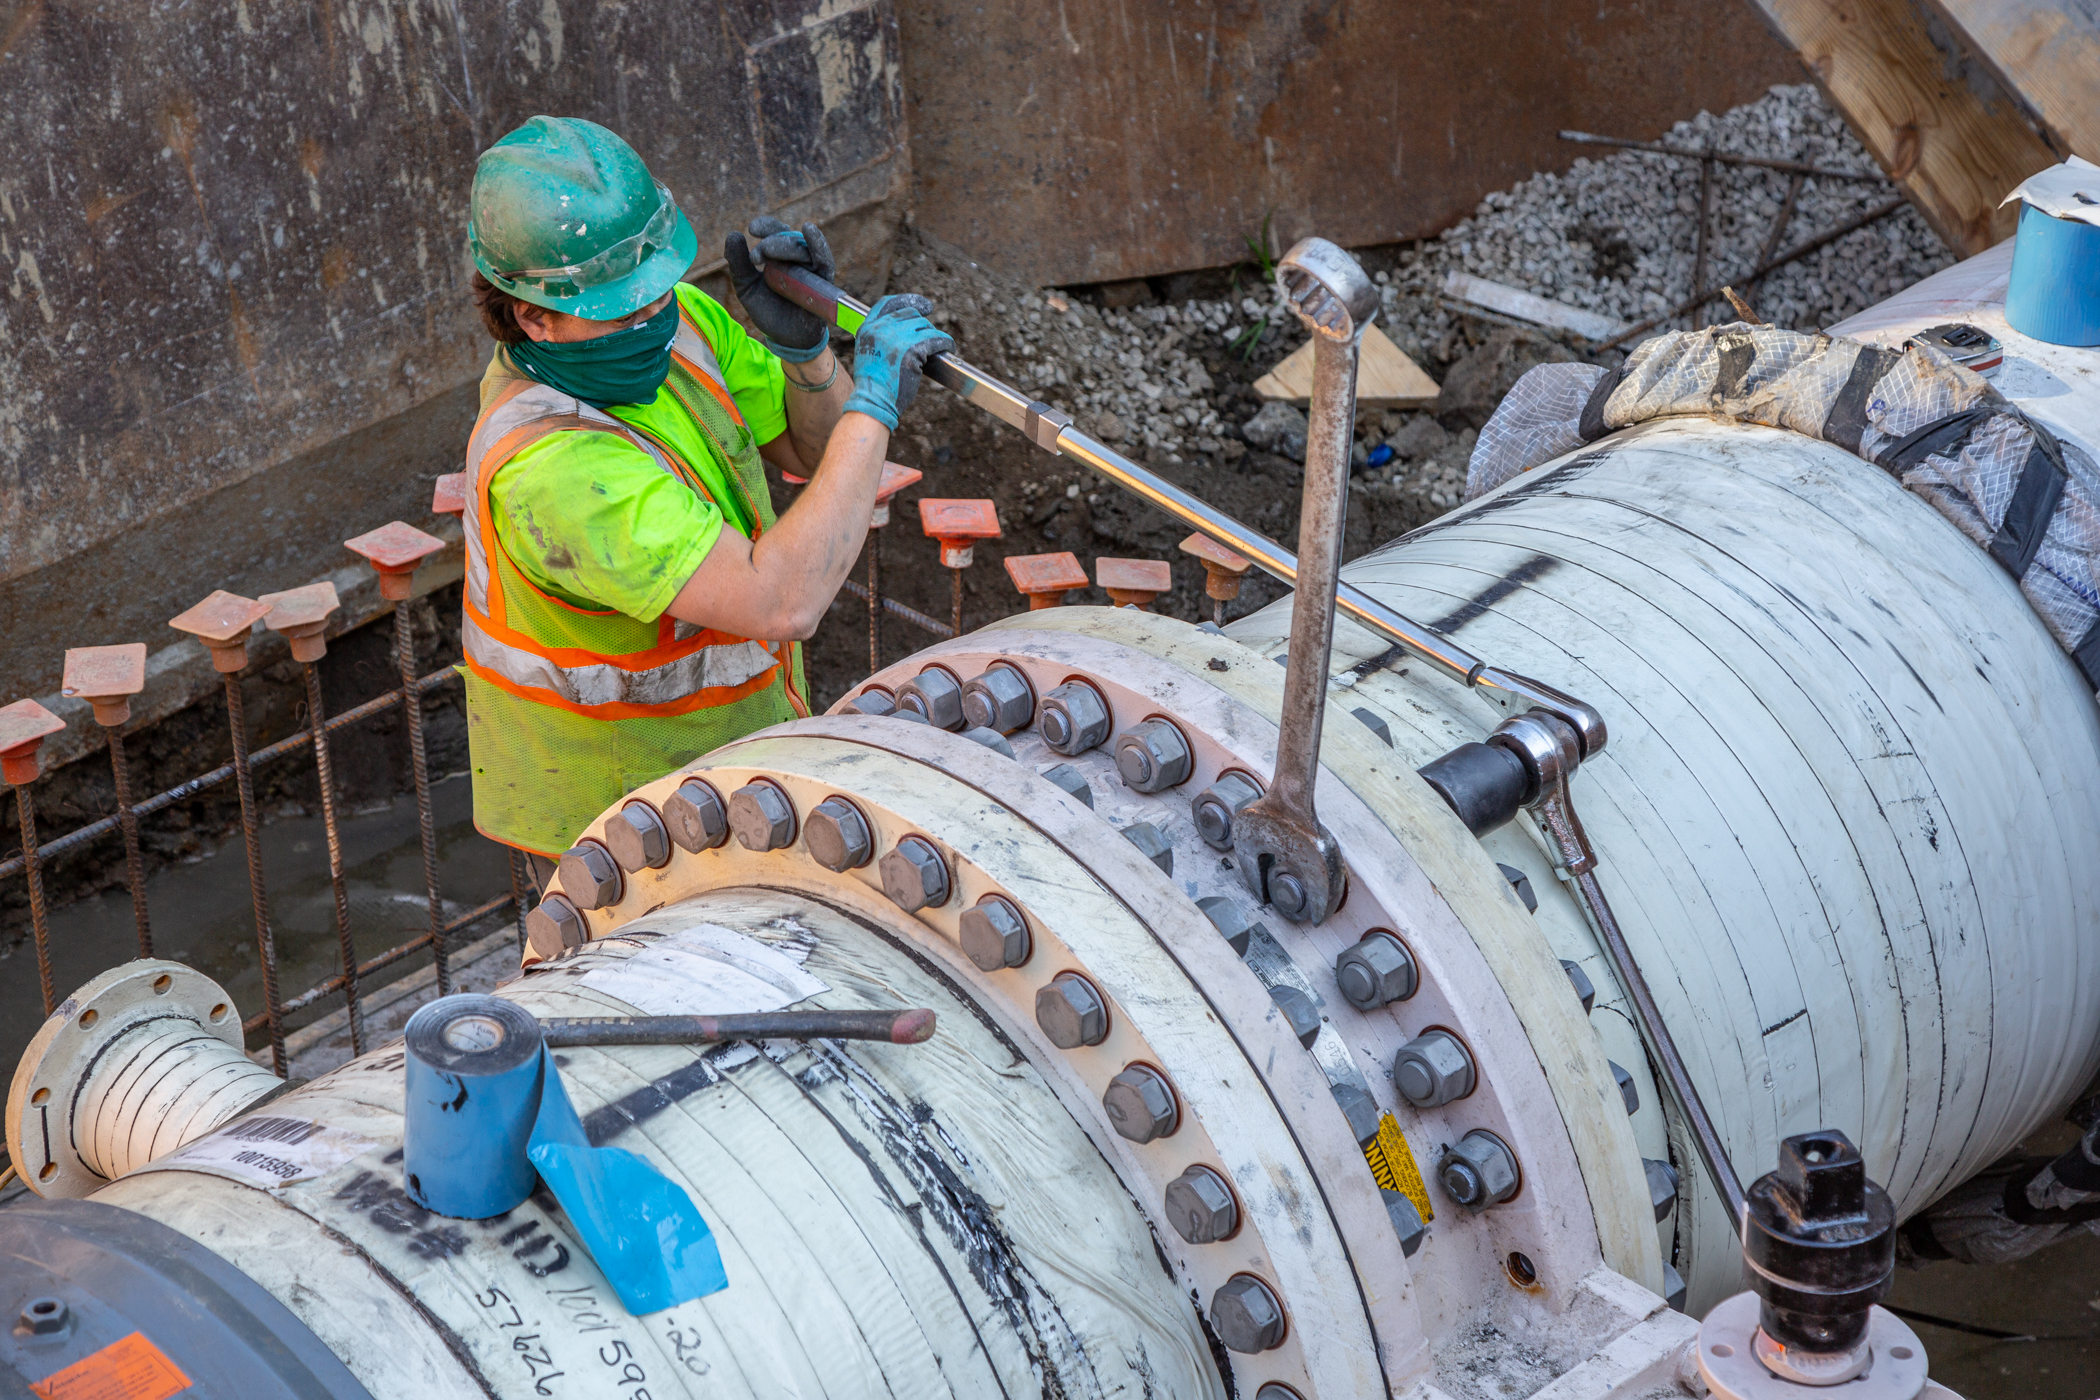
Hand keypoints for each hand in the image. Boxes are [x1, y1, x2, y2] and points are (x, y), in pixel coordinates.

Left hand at [723, 216, 835, 361]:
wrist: (786, 339)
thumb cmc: (769, 311)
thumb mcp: (746, 287)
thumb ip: (738, 263)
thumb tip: (733, 234)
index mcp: (779, 256)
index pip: (775, 231)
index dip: (766, 226)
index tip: (752, 229)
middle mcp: (797, 259)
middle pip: (788, 238)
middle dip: (771, 242)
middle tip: (756, 257)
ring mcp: (811, 269)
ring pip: (802, 247)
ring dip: (785, 246)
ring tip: (767, 254)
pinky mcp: (823, 281)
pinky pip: (823, 260)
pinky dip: (818, 244)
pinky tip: (809, 230)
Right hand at [840, 295, 953, 430]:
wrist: (873, 401)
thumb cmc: (874, 385)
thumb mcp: (869, 353)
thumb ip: (881, 337)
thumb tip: (907, 328)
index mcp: (868, 328)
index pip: (888, 303)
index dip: (908, 300)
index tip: (923, 305)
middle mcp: (881, 328)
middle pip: (911, 314)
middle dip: (923, 325)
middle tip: (931, 338)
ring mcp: (896, 337)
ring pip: (925, 327)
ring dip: (934, 336)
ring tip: (941, 346)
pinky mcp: (912, 350)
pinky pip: (936, 339)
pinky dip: (945, 343)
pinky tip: (949, 348)